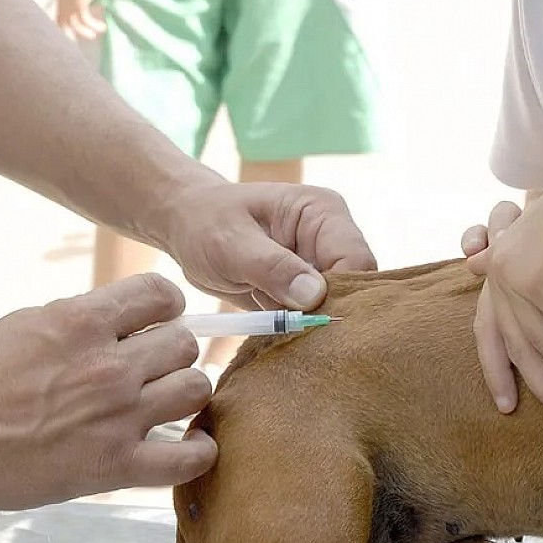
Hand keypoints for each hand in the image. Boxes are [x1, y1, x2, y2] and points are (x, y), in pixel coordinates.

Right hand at [0, 274, 215, 509]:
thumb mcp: (28, 324)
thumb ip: (85, 318)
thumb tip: (129, 316)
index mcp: (82, 323)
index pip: (161, 293)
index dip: (167, 306)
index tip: (160, 320)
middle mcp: (109, 367)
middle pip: (185, 344)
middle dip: (172, 353)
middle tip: (153, 368)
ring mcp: (118, 418)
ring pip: (196, 389)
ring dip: (186, 393)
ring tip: (166, 401)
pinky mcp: (117, 466)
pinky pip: (190, 458)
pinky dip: (200, 452)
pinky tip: (191, 443)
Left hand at [53, 0, 105, 40]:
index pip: (59, 7)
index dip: (65, 18)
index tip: (75, 25)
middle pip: (60, 20)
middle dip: (67, 32)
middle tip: (76, 40)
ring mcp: (68, 1)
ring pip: (72, 25)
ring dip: (84, 32)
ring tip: (94, 36)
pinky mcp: (78, 3)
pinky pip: (85, 21)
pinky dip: (93, 26)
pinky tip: (103, 27)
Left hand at [154, 179, 377, 310]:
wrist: (186, 226)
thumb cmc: (204, 222)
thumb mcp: (230, 243)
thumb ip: (272, 267)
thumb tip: (313, 297)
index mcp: (324, 212)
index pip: (356, 260)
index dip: (340, 294)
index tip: (307, 318)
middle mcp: (333, 237)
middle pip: (355, 287)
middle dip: (327, 312)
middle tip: (292, 329)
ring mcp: (323, 264)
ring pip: (339, 305)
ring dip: (311, 323)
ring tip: (274, 323)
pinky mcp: (309, 287)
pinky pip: (319, 315)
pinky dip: (299, 327)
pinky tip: (274, 326)